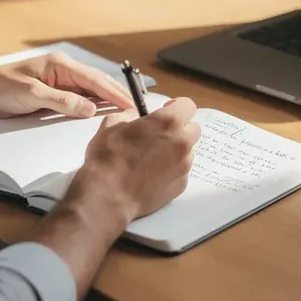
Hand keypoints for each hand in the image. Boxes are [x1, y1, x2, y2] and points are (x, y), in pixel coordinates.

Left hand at [0, 52, 136, 119]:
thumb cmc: (1, 86)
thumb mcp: (32, 94)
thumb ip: (61, 101)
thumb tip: (90, 109)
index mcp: (60, 65)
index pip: (94, 79)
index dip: (114, 92)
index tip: (131, 104)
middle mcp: (63, 71)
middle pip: (97, 84)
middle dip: (116, 95)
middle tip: (136, 110)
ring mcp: (59, 84)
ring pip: (90, 93)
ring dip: (106, 102)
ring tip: (125, 114)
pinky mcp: (53, 96)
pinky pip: (78, 101)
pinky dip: (91, 108)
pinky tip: (101, 117)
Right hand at [73, 98, 201, 220]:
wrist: (108, 194)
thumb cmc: (108, 156)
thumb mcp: (112, 124)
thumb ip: (130, 115)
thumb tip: (135, 116)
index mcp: (168, 121)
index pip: (188, 105)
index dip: (176, 107)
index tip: (165, 111)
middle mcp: (182, 142)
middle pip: (193, 129)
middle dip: (179, 129)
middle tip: (159, 136)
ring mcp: (184, 165)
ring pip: (188, 152)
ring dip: (176, 151)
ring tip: (153, 159)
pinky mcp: (182, 185)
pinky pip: (182, 171)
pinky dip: (171, 170)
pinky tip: (152, 176)